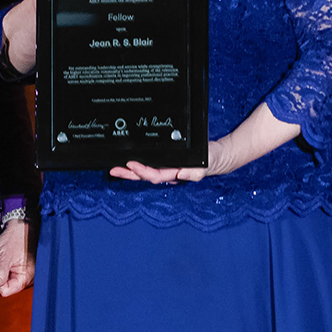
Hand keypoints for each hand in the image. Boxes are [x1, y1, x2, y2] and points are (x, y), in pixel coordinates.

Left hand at [0, 220, 33, 295]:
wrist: (21, 226)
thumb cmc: (16, 238)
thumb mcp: (5, 255)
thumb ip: (1, 272)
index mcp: (26, 277)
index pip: (6, 291)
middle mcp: (28, 279)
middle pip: (8, 288)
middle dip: (1, 278)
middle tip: (2, 264)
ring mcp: (26, 275)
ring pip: (9, 282)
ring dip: (4, 274)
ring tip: (6, 261)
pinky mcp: (23, 270)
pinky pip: (11, 276)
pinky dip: (7, 270)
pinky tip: (9, 261)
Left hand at [108, 140, 231, 183]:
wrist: (217, 156)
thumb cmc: (211, 160)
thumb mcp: (206, 164)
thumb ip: (196, 171)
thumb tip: (182, 174)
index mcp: (176, 173)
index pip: (155, 175)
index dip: (142, 171)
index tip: (131, 165)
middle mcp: (169, 172)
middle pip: (145, 175)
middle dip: (129, 174)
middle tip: (114, 170)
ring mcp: (167, 168)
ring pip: (145, 171)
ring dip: (130, 171)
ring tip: (116, 168)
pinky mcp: (167, 162)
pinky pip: (150, 165)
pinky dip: (138, 165)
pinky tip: (129, 164)